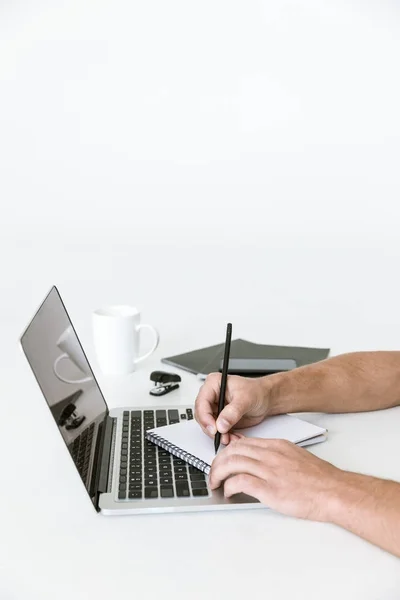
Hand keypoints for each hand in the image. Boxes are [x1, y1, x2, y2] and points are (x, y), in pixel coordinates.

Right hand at [194, 373, 269, 444]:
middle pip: (202, 415)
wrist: (266, 399)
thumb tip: (221, 424)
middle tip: (221, 436)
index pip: (202, 402)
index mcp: (213, 384)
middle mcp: (212, 396)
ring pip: (209, 425)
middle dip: (212, 429)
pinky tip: (235, 438)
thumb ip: (233, 412)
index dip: (205, 417)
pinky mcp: (220, 419)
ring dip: (219, 435)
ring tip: (231, 438)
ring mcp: (215, 408)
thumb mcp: (245, 399)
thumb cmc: (257, 391)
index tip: (214, 429)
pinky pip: (218, 431)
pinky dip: (225, 437)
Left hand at [209, 437, 342, 520]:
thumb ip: (277, 456)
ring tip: (216, 483)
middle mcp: (270, 455)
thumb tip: (261, 461)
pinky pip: (240, 482)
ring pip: (232, 463)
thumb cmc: (320, 479)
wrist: (335, 491)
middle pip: (233, 451)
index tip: (221, 459)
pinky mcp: (270, 489)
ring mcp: (270, 471)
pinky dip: (229, 486)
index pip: (243, 442)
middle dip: (218, 461)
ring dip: (218, 474)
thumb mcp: (296, 457)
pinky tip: (228, 492)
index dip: (227, 451)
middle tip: (214, 473)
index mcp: (277, 446)